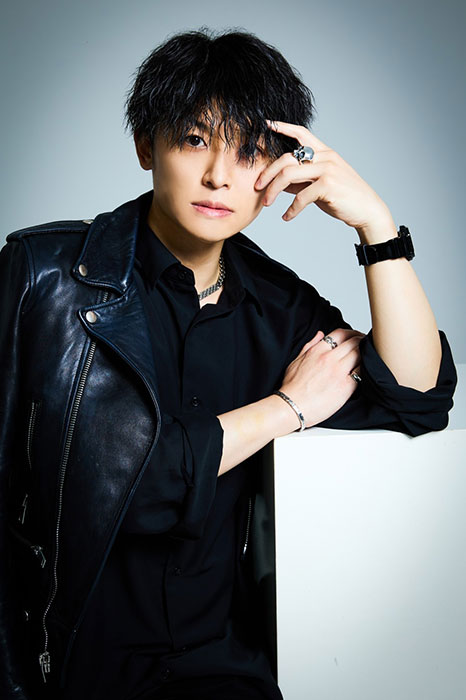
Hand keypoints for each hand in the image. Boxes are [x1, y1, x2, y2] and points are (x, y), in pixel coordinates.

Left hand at [255, 119, 395, 241]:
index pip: (301, 133)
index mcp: (324, 152)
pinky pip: (300, 197)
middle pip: (286, 158)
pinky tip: (287, 217)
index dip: (282, 127)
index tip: (266, 125)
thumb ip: (300, 180)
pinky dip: (291, 209)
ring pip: (288, 175)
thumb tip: (277, 182)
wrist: (367, 210)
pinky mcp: (328, 186)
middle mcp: (325, 157)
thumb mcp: (320, 184)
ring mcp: (327, 170)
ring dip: (273, 191)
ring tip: (266, 204)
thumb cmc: (342, 197)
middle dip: (267, 173)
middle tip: (257, 186)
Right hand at [279, 328, 363, 427]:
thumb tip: (320, 334)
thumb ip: (309, 346)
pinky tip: (367, 371)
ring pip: (360, 354)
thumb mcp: (296, 361)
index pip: (340, 334)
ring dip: (366, 354)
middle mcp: (329, 358)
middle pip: (353, 342)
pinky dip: (366, 369)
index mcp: (317, 351)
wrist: (292, 406)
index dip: (351, 333)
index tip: (355, 336)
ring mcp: (338, 372)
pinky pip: (362, 372)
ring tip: (369, 356)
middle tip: (366, 344)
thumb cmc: (292, 388)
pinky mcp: (345, 386)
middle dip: (362, 341)